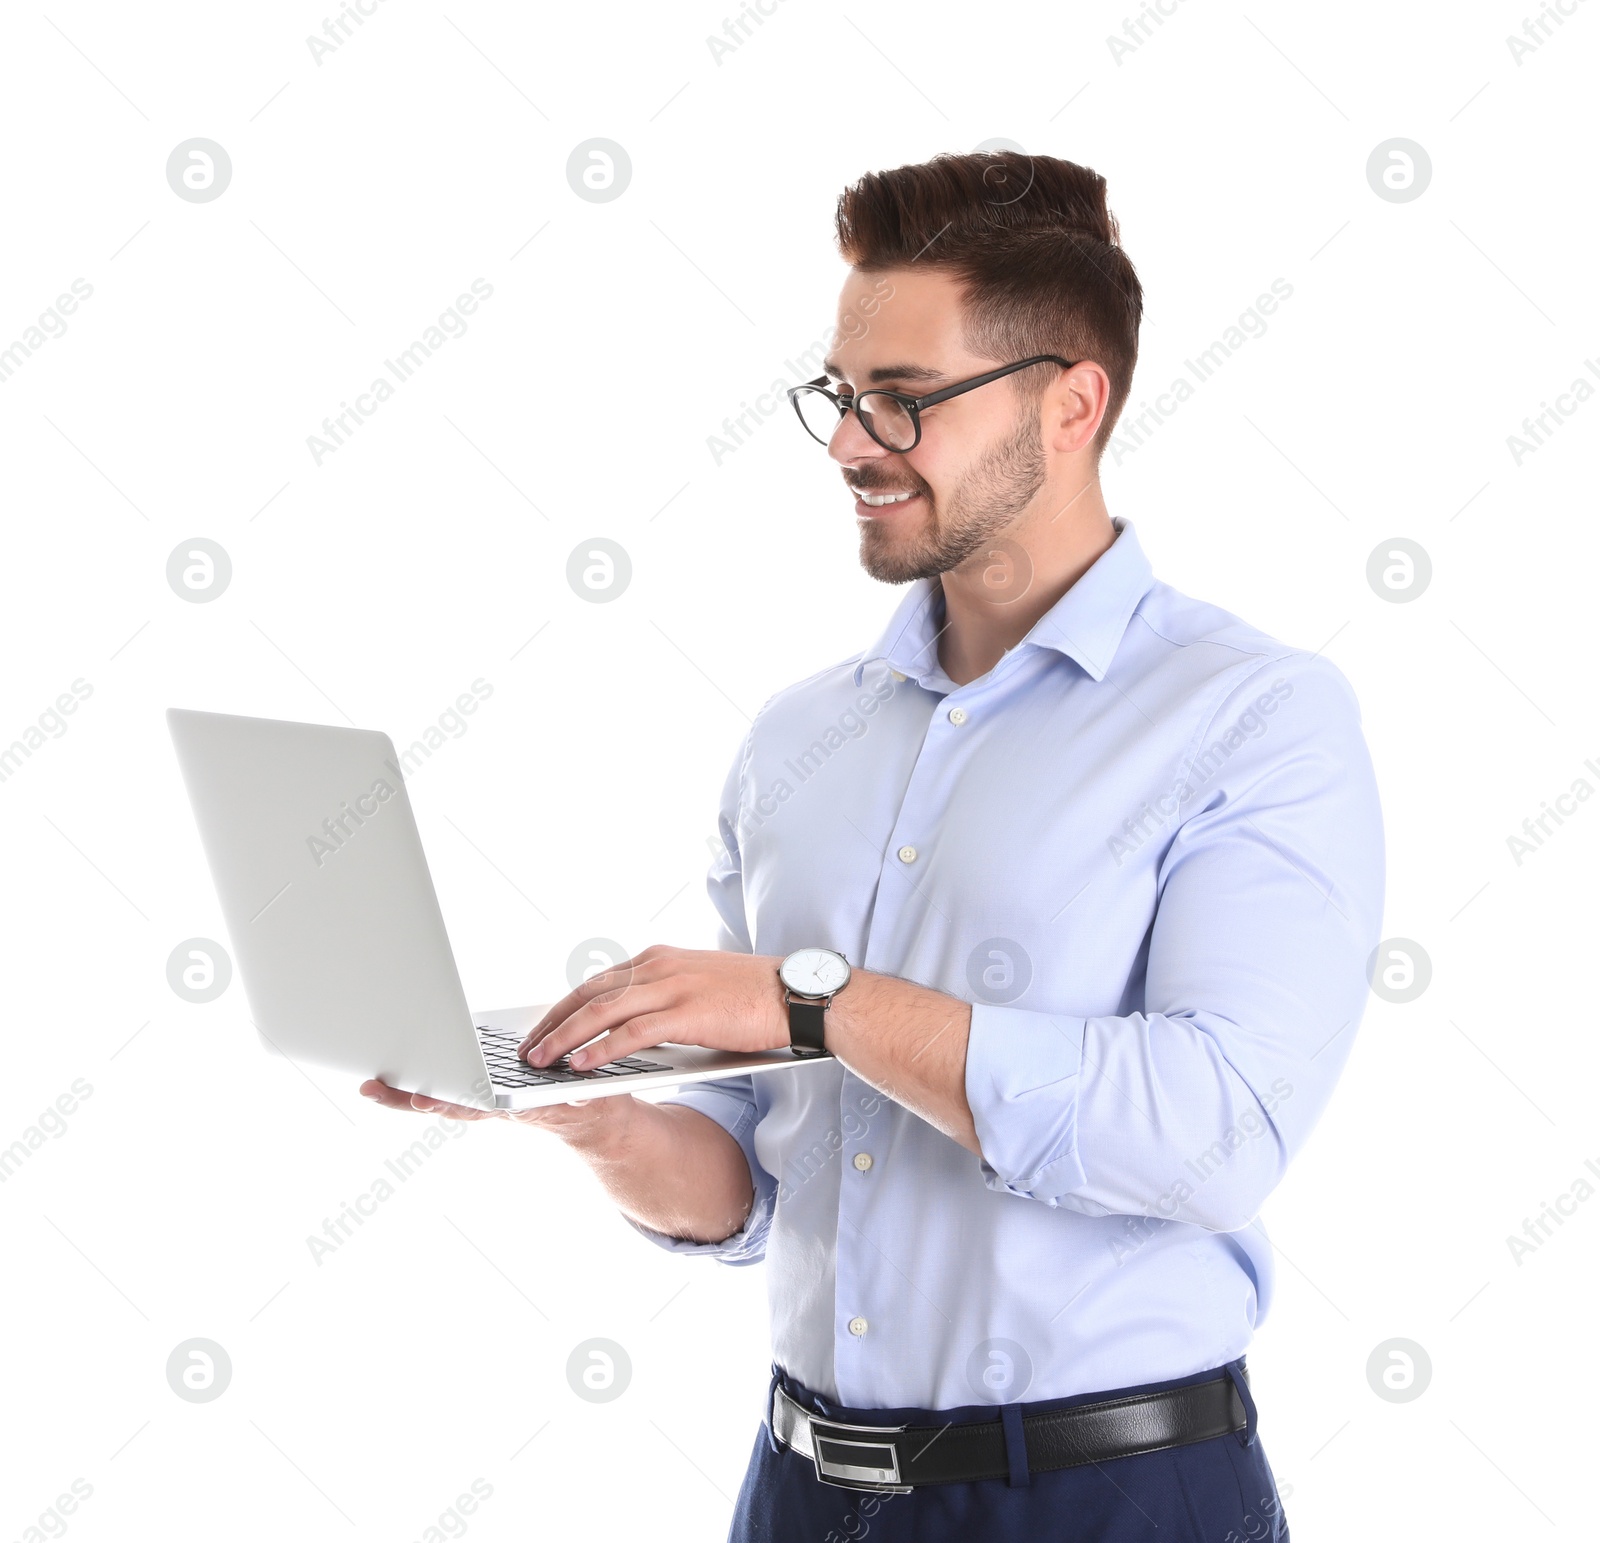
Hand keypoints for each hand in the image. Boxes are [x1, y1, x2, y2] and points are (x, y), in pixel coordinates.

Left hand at [358, 1078, 632, 1141]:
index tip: (422, 1099)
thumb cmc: (592, 1104)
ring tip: (370, 1087)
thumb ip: (582, 1097)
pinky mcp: (484, 1096)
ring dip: (403, 1095)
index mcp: (517, 1106)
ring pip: (440, 1100)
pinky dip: (415, 1089)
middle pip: (447, 1103)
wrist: (592, 1124)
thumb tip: (579, 1096)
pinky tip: (392, 1083)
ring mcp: (486, 1103)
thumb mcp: (592, 1099)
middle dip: (410, 1097)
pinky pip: (446, 1093)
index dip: (449, 1100)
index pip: (476, 1104)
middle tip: (376, 1089)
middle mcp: (495, 1107)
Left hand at [520, 944, 787, 1068]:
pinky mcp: (687, 1012)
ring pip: (601, 1011)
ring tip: (538, 1061)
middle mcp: (659, 967)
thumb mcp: (697, 988)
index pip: (597, 983)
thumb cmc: (752, 997)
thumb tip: (628, 1032)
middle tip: (525, 1049)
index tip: (540, 1030)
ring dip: (564, 1038)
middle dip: (552, 1023)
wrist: (797, 995)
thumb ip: (662, 1001)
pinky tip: (580, 1066)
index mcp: (658, 960)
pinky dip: (600, 1049)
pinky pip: (631, 1033)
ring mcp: (672, 987)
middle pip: (589, 994)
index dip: (563, 1008)